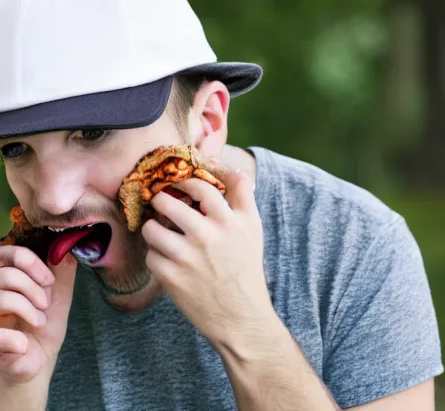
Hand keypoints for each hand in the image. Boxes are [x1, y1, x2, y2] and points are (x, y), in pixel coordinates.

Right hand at [0, 247, 76, 384]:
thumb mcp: (58, 300)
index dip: (29, 260)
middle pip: (5, 274)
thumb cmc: (42, 331)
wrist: (33, 369)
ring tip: (39, 323)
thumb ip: (62, 274)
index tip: (49, 280)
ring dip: (28, 311)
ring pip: (1, 298)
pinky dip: (15, 340)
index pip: (5, 252)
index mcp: (4, 281)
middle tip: (45, 305)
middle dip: (33, 288)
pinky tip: (23, 345)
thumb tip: (66, 249)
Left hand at [142, 170, 276, 348]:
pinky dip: (156, 256)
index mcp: (230, 220)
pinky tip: (167, 259)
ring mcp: (188, 257)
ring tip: (161, 233)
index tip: (178, 184)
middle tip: (161, 205)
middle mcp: (208, 235)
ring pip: (152, 229)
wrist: (241, 315)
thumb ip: (244, 195)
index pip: (199, 186)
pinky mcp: (172, 279)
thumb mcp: (254, 227)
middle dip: (160, 201)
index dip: (184, 181)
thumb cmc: (246, 267)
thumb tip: (234, 169)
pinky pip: (150, 256)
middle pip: (167, 202)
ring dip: (153, 229)